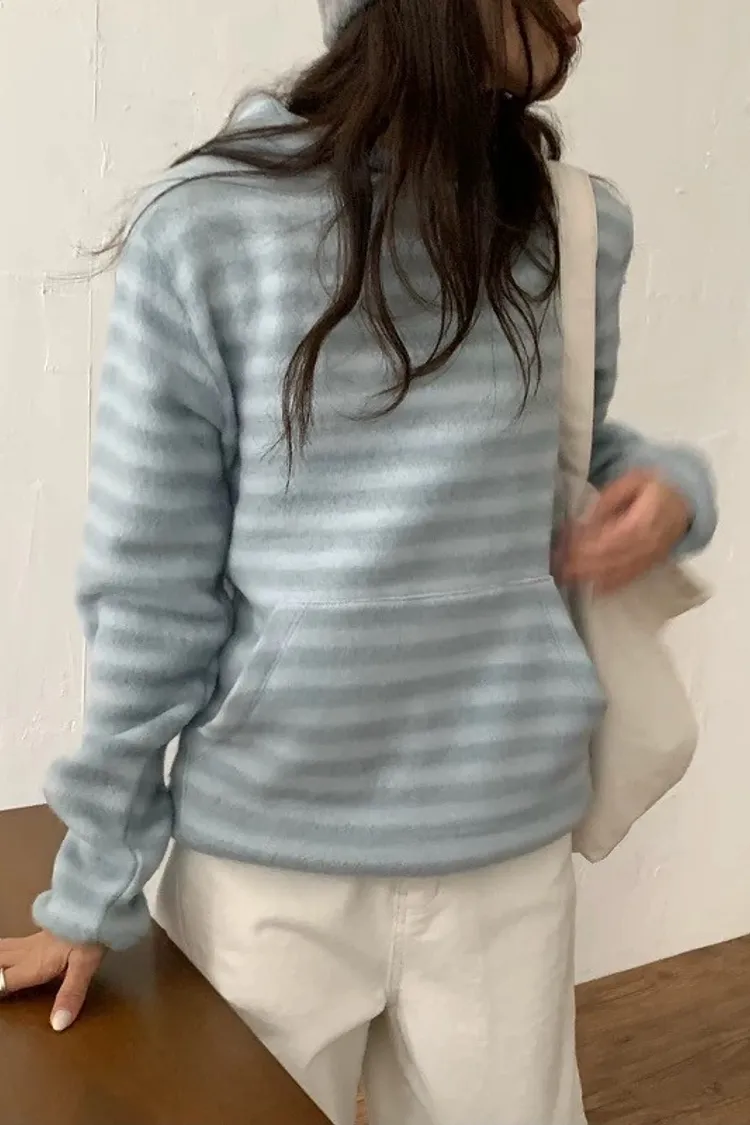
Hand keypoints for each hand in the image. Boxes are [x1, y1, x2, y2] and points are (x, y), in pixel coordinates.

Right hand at [0, 930, 104, 1030]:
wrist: (97, 903)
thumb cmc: (90, 934)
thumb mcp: (85, 966)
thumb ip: (70, 994)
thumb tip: (57, 1025)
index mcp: (33, 964)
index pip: (1, 981)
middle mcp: (26, 953)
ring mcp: (31, 941)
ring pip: (0, 950)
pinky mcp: (38, 934)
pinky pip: (8, 943)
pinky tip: (1, 948)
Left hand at [556, 469, 690, 593]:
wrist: (685, 501)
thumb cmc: (653, 487)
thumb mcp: (633, 480)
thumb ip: (610, 498)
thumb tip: (586, 520)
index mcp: (648, 516)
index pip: (616, 536)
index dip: (591, 544)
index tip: (566, 547)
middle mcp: (652, 541)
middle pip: (615, 557)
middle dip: (585, 564)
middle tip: (559, 567)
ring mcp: (652, 556)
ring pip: (621, 571)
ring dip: (592, 576)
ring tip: (567, 576)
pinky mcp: (651, 565)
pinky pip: (630, 577)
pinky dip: (609, 584)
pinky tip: (590, 585)